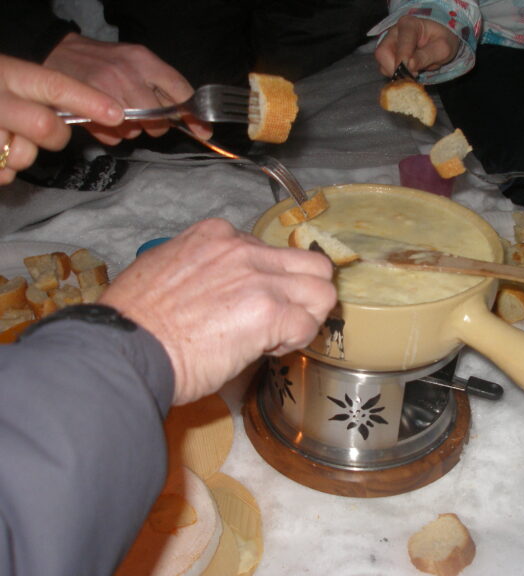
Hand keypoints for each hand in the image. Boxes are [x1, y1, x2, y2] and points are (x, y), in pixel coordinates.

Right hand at [0, 54, 123, 185]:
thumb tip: (104, 114)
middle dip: (56, 135)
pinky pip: (3, 175)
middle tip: (50, 131)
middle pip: (44, 126)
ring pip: (22, 155)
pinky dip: (3, 170)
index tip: (116, 114)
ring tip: (5, 139)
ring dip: (22, 154)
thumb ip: (46, 95)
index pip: (54, 86)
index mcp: (9, 74)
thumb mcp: (11, 80)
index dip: (88, 101)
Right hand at [43, 33, 208, 144]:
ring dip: (132, 128)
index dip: (194, 115)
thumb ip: (164, 86)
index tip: (203, 131)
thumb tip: (194, 118)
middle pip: (159, 119)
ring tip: (119, 111)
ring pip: (136, 131)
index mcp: (144, 61)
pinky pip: (114, 138)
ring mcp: (105, 94)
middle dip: (156, 124)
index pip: (180, 91)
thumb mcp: (137, 61)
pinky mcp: (86, 112)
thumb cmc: (105, 61)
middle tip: (144, 115)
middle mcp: (126, 75)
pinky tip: (104, 118)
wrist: (57, 52)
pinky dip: (112, 134)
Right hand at [98, 218, 336, 403]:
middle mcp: (243, 248)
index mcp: (218, 234)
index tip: (249, 306)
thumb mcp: (170, 271)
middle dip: (304, 295)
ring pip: (322, 290)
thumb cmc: (136, 322)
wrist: (125, 348)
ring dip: (306, 317)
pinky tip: (267, 349)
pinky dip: (296, 341)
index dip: (269, 283)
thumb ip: (209, 271)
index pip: (272, 252)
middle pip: (311, 264)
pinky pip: (309, 324)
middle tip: (281, 321)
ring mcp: (259, 277)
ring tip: (276, 336)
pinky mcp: (269, 311)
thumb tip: (227, 292)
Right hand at [375, 15, 459, 77]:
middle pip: (383, 53)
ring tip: (415, 71)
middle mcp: (394, 32)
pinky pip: (385, 69)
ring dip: (398, 73)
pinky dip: (397, 75)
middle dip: (397, 69)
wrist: (439, 42)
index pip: (401, 44)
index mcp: (409, 25)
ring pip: (382, 63)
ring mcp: (388, 43)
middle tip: (414, 75)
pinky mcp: (387, 55)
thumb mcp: (442, 49)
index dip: (404, 61)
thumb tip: (409, 66)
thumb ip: (426, 56)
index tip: (412, 73)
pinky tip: (409, 71)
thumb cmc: (442, 42)